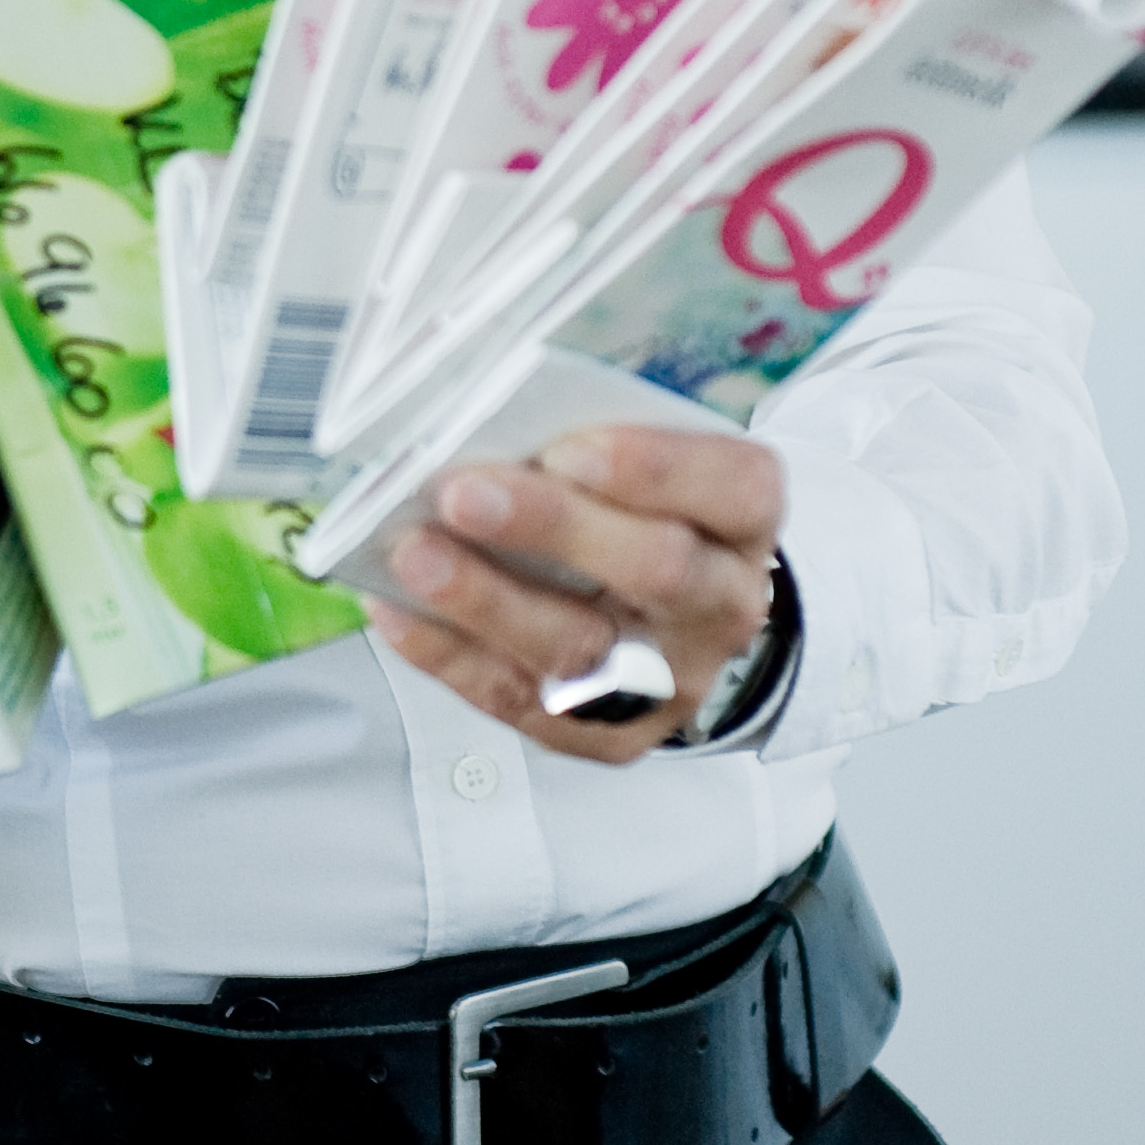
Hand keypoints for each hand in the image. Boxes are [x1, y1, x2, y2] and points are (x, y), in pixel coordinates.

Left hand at [365, 426, 784, 766]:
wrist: (678, 624)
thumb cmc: (645, 516)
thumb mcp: (646, 463)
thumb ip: (585, 441)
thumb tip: (475, 409)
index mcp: (745, 518)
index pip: (730, 487)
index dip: (652, 469)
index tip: (566, 448)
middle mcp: (722, 603)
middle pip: (655, 569)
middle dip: (552, 528)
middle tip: (464, 494)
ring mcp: (668, 680)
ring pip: (580, 648)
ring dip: (485, 600)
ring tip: (413, 554)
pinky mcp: (609, 735)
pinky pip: (523, 700)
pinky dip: (451, 656)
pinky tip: (399, 611)